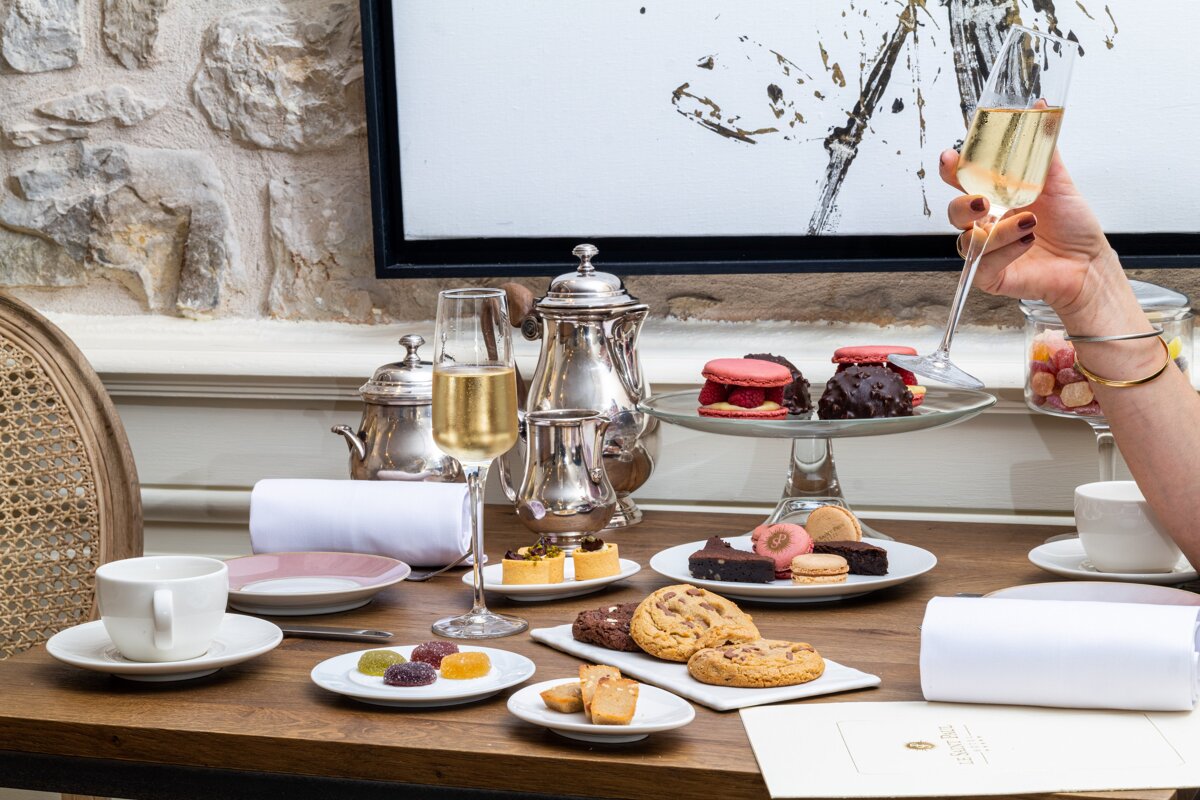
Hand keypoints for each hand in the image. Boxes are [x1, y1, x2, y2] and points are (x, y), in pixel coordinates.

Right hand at [940, 148, 1113, 314]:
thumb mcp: (1059, 182)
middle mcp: (987, 224)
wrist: (1089, 263)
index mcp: (996, 198)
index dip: (951, 169)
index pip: (962, 181)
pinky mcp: (991, 275)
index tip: (951, 158)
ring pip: (967, 239)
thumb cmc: (1073, 226)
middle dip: (963, 205)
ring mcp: (986, 250)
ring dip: (998, 231)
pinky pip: (981, 264)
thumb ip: (1043, 148)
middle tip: (984, 201)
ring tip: (1030, 223)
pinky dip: (1004, 251)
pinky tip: (1027, 243)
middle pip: (953, 212)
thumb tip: (1041, 107)